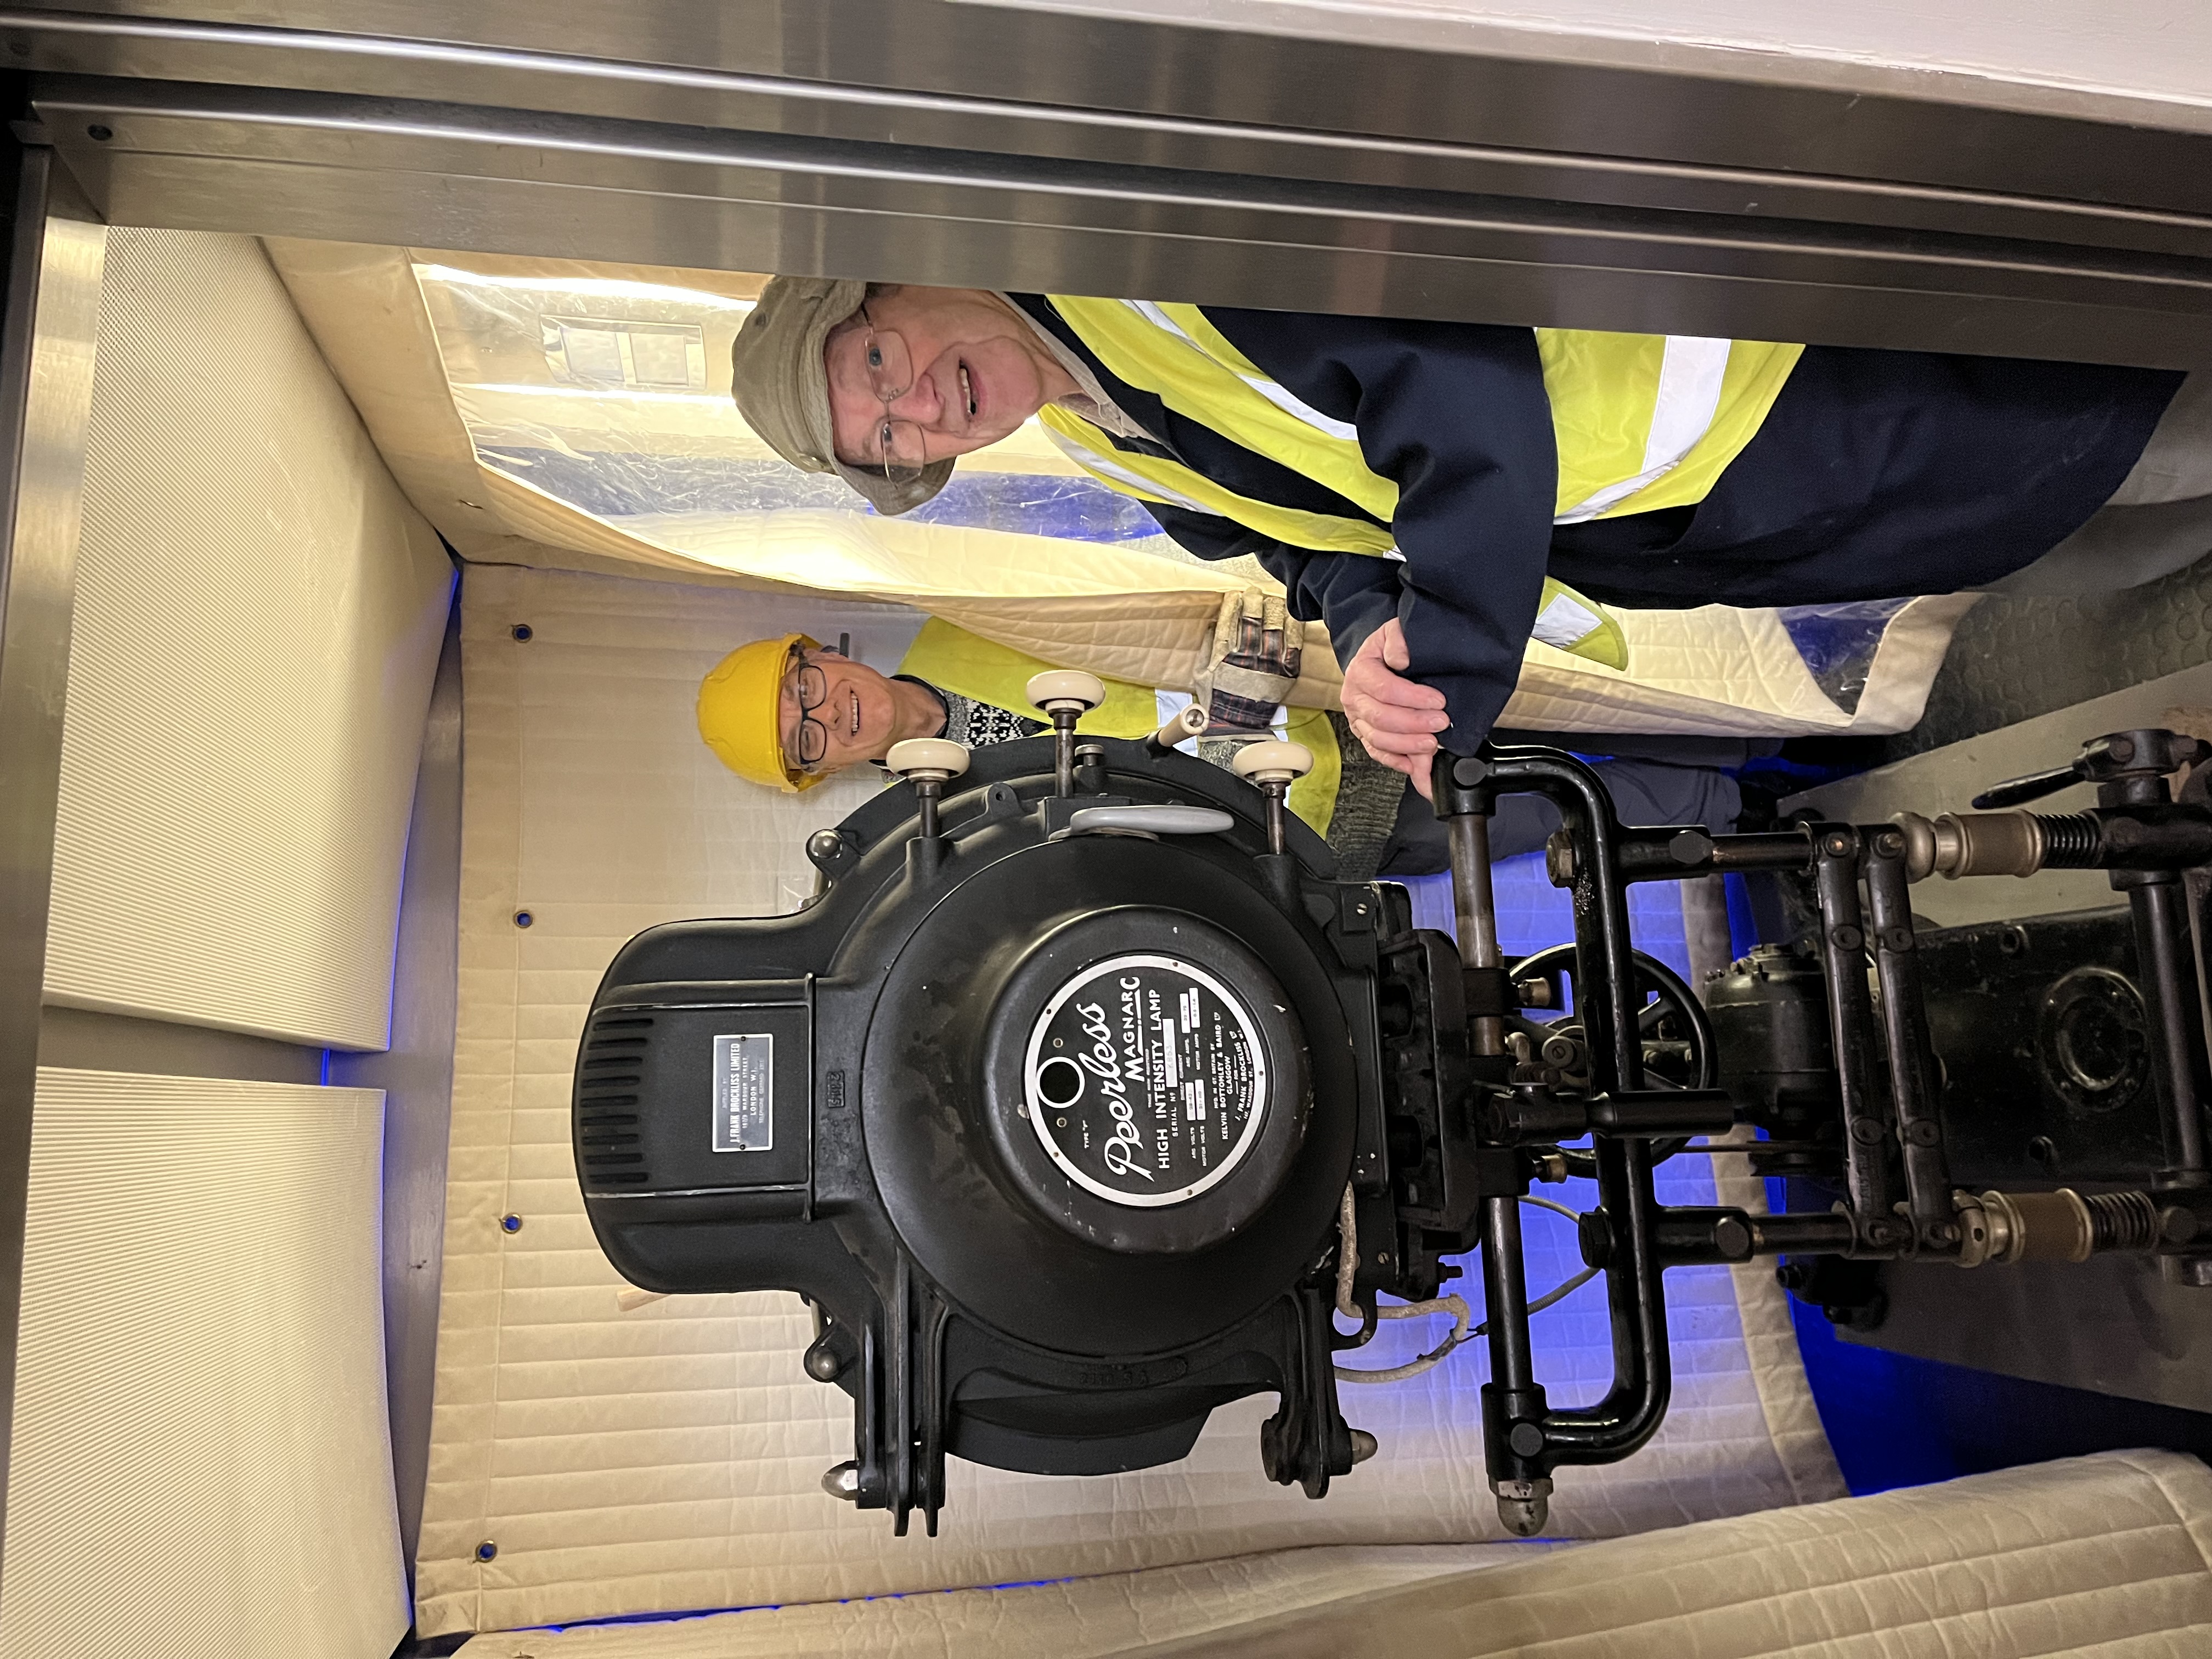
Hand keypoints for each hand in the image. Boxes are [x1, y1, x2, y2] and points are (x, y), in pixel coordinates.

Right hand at [1195, 588, 1302, 731]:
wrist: (1238, 723)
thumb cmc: (1217, 699)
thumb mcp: (1201, 673)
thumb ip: (1207, 647)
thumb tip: (1212, 625)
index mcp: (1224, 656)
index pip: (1229, 621)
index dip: (1233, 604)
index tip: (1235, 595)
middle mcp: (1247, 657)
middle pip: (1253, 619)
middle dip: (1254, 601)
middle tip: (1254, 593)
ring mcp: (1268, 664)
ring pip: (1273, 627)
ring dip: (1273, 609)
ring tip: (1272, 600)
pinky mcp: (1285, 671)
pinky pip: (1292, 644)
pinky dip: (1293, 627)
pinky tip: (1291, 616)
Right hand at [1342, 619, 1447, 799]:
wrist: (1375, 658)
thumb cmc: (1387, 647)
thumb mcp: (1393, 631)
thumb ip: (1397, 639)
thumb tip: (1400, 657)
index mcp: (1360, 671)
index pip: (1385, 689)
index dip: (1413, 698)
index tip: (1438, 700)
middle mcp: (1354, 697)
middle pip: (1381, 717)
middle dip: (1414, 724)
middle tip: (1440, 723)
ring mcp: (1357, 718)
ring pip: (1379, 739)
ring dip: (1407, 745)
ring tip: (1432, 743)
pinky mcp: (1364, 733)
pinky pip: (1376, 752)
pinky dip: (1396, 762)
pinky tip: (1414, 765)